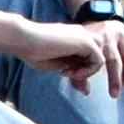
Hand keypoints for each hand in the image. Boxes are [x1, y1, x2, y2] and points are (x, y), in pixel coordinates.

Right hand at [0, 9, 123, 95]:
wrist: (23, 38)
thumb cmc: (33, 51)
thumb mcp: (57, 65)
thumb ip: (73, 73)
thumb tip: (87, 90)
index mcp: (73, 37)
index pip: (87, 55)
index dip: (80, 69)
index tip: (64, 75)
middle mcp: (81, 33)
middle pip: (95, 55)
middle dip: (86, 70)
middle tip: (67, 76)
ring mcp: (84, 35)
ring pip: (100, 57)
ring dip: (88, 71)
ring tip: (68, 74)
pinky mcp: (86, 41)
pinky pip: (99, 61)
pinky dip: (87, 72)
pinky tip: (70, 72)